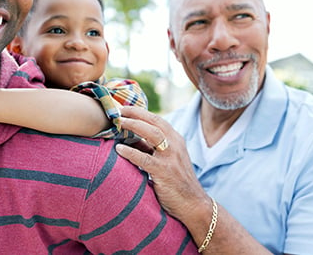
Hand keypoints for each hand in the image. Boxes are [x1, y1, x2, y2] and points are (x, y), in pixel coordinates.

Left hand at [115, 106, 209, 220]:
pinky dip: (130, 152)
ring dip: (133, 125)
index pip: (157, 120)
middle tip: (118, 110)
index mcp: (176, 140)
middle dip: (135, 113)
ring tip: (118, 123)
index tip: (124, 108)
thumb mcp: (167, 160)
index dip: (140, 112)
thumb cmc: (176, 183)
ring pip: (151, 134)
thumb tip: (128, 138)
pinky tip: (118, 149)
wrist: (194, 204)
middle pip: (154, 122)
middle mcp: (175, 144)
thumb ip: (151, 149)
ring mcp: (171, 157)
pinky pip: (144, 158)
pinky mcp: (165, 171)